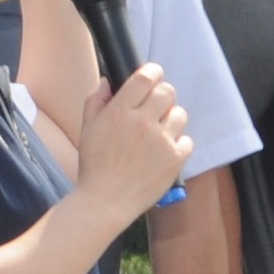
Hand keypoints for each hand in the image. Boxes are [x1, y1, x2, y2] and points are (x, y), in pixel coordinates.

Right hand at [79, 63, 190, 211]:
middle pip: (167, 91)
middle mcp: (142, 122)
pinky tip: (163, 152)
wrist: (105, 201)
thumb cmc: (94, 165)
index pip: (145, 78)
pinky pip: (187, 140)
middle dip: (162, 96)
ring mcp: (161, 140)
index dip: (152, 72)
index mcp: (119, 112)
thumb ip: (96, 100)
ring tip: (158, 134)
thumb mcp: (87, 128)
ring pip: (179, 114)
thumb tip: (110, 81)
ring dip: (171, 120)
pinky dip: (178, 144)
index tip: (153, 76)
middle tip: (155, 108)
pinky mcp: (174, 158)